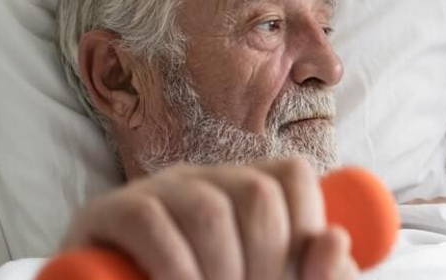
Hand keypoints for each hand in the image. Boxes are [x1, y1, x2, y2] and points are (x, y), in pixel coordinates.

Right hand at [60, 157, 356, 279]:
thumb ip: (317, 275)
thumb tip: (335, 239)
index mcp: (250, 188)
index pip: (294, 175)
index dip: (306, 225)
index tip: (302, 276)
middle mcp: (206, 179)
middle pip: (257, 194)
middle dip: (268, 261)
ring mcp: (157, 190)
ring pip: (208, 210)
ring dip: (222, 270)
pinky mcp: (110, 212)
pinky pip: (149, 221)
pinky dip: (175, 267)